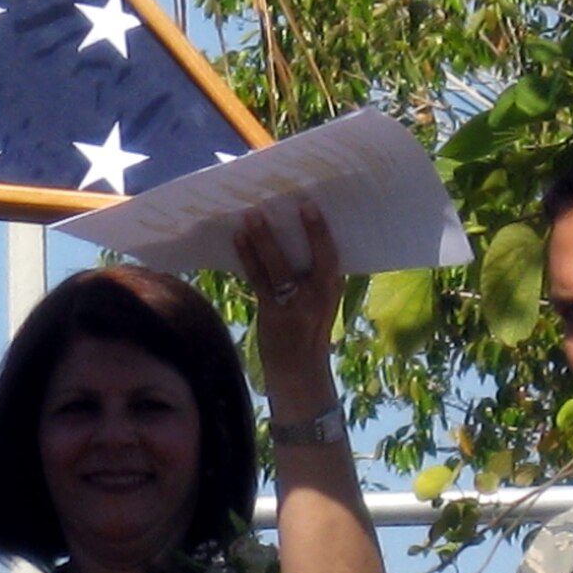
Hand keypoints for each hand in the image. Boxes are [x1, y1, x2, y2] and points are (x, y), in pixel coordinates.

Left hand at [234, 203, 343, 414]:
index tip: (309, 204)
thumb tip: (290, 234)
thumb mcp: (321, 302)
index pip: (331, 254)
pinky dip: (247, 256)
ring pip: (280, 265)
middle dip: (306, 230)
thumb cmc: (308, 329)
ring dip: (264, 238)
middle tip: (292, 201)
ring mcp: (296, 305)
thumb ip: (315, 275)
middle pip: (315, 256)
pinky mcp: (274, 313)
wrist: (299, 371)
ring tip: (251, 215)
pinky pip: (259, 278)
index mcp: (333, 288)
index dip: (320, 229)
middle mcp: (320, 295)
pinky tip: (238, 238)